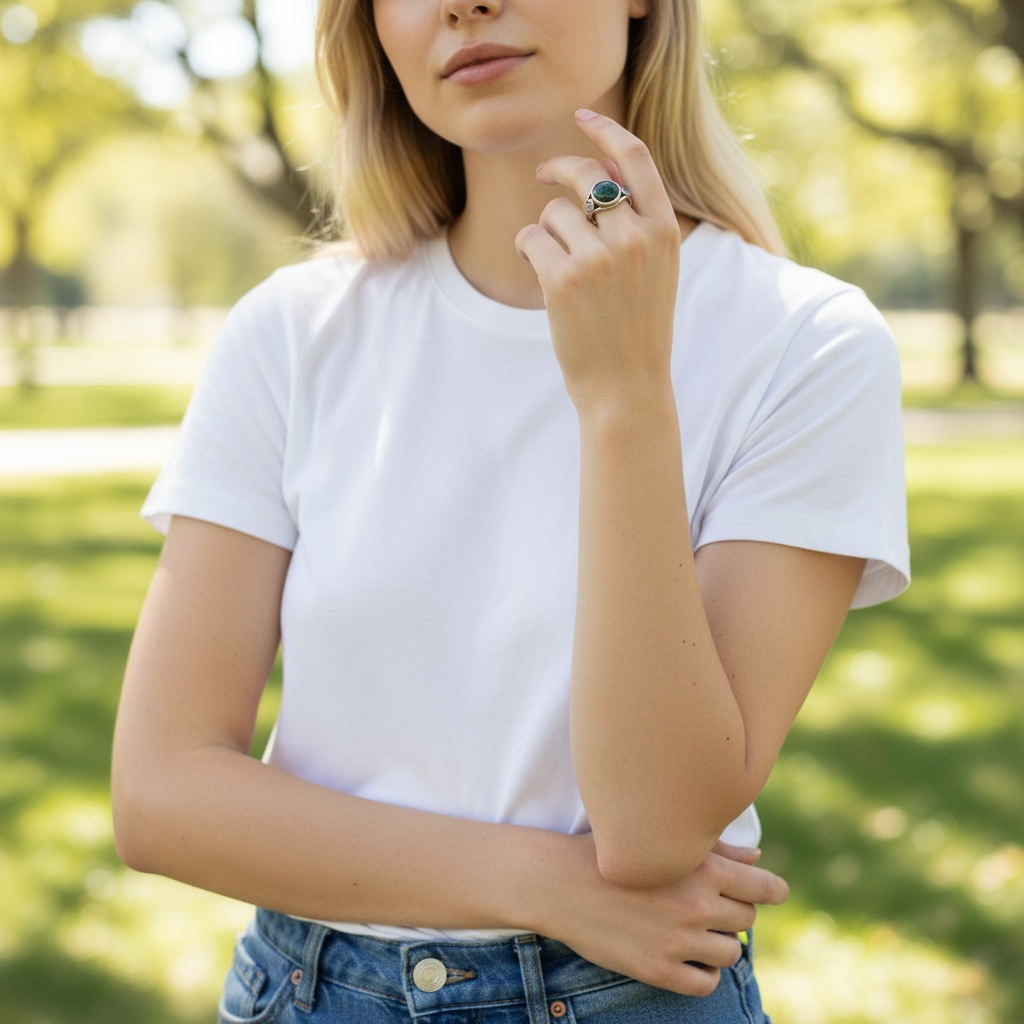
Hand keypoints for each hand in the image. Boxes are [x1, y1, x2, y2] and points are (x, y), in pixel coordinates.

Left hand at [515, 109, 682, 414]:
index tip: (582, 117)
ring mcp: (598, 257)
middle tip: (541, 173)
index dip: (605, 131)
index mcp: (664, 230)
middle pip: (585, 175)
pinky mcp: (562, 278)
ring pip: (553, 211)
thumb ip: (635, 220)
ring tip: (555, 262)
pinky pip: (530, 237)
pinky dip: (527, 248)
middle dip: (557, 167)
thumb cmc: (637, 329)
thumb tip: (598, 169)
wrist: (627, 387)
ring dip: (545, 230)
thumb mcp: (654, 270)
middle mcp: (634, 237)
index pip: (635, 157)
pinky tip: (540, 272)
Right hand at [538, 836, 787, 997]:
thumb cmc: (610, 853)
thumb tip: (756, 863)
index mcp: (701, 868)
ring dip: (720, 942)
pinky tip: (687, 958)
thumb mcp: (661, 841)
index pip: (763, 888)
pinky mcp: (659, 970)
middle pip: (746, 918)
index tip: (771, 892)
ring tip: (695, 931)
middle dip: (733, 911)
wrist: (559, 882)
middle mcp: (695, 905)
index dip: (772, 891)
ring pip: (731, 952)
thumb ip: (715, 851)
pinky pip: (706, 984)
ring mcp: (678, 941)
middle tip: (707, 904)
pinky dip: (704, 972)